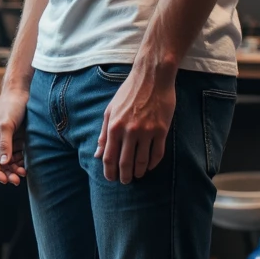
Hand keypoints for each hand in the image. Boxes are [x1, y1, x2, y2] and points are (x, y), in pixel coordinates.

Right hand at [0, 85, 28, 185]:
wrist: (22, 91)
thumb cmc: (11, 106)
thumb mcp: (7, 125)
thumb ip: (5, 144)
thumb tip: (4, 163)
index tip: (6, 180)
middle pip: (1, 164)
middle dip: (8, 173)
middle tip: (17, 181)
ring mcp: (10, 141)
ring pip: (11, 161)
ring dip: (16, 169)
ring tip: (24, 174)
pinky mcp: (20, 139)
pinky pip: (20, 155)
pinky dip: (23, 161)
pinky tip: (28, 166)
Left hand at [95, 63, 175, 182]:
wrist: (152, 77)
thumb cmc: (129, 92)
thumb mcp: (110, 110)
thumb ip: (104, 134)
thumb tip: (97, 154)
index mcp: (114, 127)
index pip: (109, 158)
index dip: (109, 172)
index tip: (111, 178)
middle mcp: (129, 131)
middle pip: (125, 163)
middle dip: (124, 176)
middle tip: (125, 181)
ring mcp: (147, 131)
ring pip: (142, 161)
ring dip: (139, 172)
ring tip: (138, 175)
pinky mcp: (162, 130)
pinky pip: (158, 153)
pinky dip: (154, 163)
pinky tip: (150, 166)